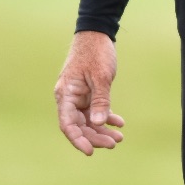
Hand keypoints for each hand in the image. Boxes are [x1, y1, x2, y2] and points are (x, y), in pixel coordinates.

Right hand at [54, 30, 124, 154]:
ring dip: (102, 130)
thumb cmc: (95, 52)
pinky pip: (94, 111)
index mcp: (66, 93)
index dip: (77, 139)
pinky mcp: (87, 93)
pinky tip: (119, 122)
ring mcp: (78, 96)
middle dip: (95, 137)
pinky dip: (106, 117)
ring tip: (119, 137)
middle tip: (114, 143)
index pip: (67, 123)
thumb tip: (98, 124)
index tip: (90, 152)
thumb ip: (100, 101)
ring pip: (88, 120)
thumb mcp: (100, 77)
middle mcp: (69, 97)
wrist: (96, 33)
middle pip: (79, 125)